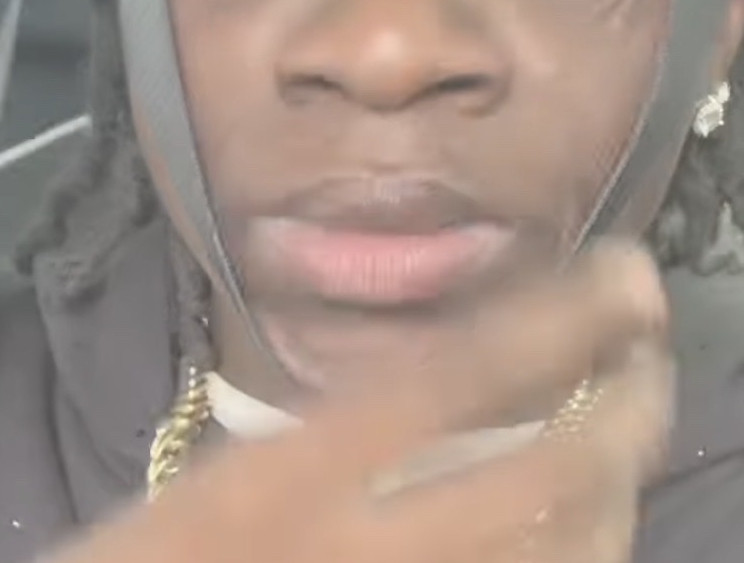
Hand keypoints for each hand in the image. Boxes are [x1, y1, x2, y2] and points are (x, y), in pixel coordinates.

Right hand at [55, 241, 671, 562]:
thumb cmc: (154, 561)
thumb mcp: (212, 486)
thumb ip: (308, 439)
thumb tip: (418, 390)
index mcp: (292, 476)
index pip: (455, 376)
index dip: (558, 321)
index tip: (620, 272)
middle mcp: (364, 549)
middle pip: (547, 478)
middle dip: (627, 405)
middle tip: (653, 347)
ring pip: (568, 561)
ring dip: (621, 490)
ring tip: (630, 428)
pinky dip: (579, 559)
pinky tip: (589, 524)